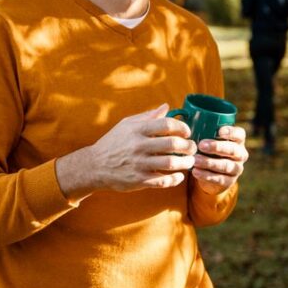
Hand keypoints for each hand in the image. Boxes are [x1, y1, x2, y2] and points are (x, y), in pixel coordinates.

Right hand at [56, 104, 196, 201]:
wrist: (94, 166)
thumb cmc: (113, 142)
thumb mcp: (127, 124)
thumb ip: (148, 116)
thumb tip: (167, 106)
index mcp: (138, 130)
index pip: (166, 125)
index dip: (182, 128)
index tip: (187, 132)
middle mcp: (139, 146)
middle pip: (172, 144)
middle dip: (188, 146)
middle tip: (193, 147)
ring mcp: (139, 164)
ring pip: (170, 163)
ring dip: (185, 163)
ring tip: (190, 161)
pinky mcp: (138, 180)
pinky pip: (162, 181)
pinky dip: (174, 179)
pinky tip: (179, 176)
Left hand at [191, 125, 247, 194]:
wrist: (212, 173)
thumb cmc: (209, 149)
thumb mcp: (210, 139)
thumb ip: (202, 129)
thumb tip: (182, 115)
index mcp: (238, 140)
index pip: (240, 134)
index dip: (231, 132)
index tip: (219, 131)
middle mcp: (241, 154)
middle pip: (233, 150)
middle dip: (217, 147)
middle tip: (201, 145)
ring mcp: (237, 169)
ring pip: (226, 165)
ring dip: (209, 162)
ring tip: (195, 160)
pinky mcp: (229, 182)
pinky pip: (219, 179)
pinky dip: (206, 175)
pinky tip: (195, 171)